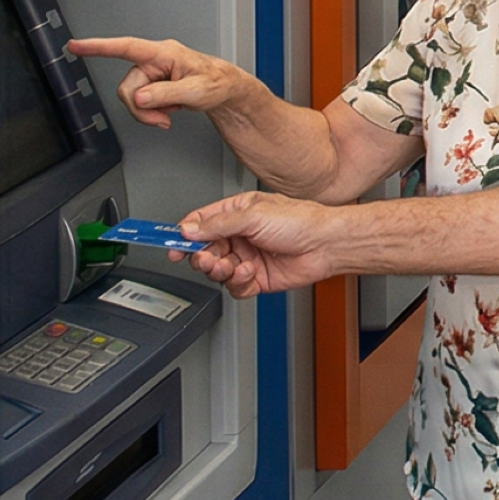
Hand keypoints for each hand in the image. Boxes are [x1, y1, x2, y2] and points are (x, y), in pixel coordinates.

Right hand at [72, 36, 260, 129]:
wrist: (226, 90)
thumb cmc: (218, 83)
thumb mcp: (197, 91)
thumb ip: (167, 94)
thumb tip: (141, 97)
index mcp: (164, 53)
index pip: (126, 47)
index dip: (98, 47)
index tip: (74, 46)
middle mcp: (154, 60)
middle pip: (126, 87)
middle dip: (141, 108)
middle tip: (163, 118)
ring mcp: (152, 73)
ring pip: (131, 98)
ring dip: (148, 112)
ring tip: (171, 113)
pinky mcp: (152, 85)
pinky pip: (139, 103)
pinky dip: (151, 112)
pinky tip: (169, 110)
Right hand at [177, 192, 346, 295]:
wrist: (327, 245)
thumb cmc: (302, 222)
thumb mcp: (254, 215)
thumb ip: (218, 224)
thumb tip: (188, 228)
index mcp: (238, 213)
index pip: (200, 223)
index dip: (184, 234)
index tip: (171, 244)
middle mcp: (241, 236)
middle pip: (204, 250)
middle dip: (202, 257)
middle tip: (205, 258)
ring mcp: (247, 257)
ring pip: (217, 270)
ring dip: (219, 270)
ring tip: (229, 266)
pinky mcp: (256, 278)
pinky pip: (234, 286)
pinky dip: (238, 282)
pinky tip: (250, 272)